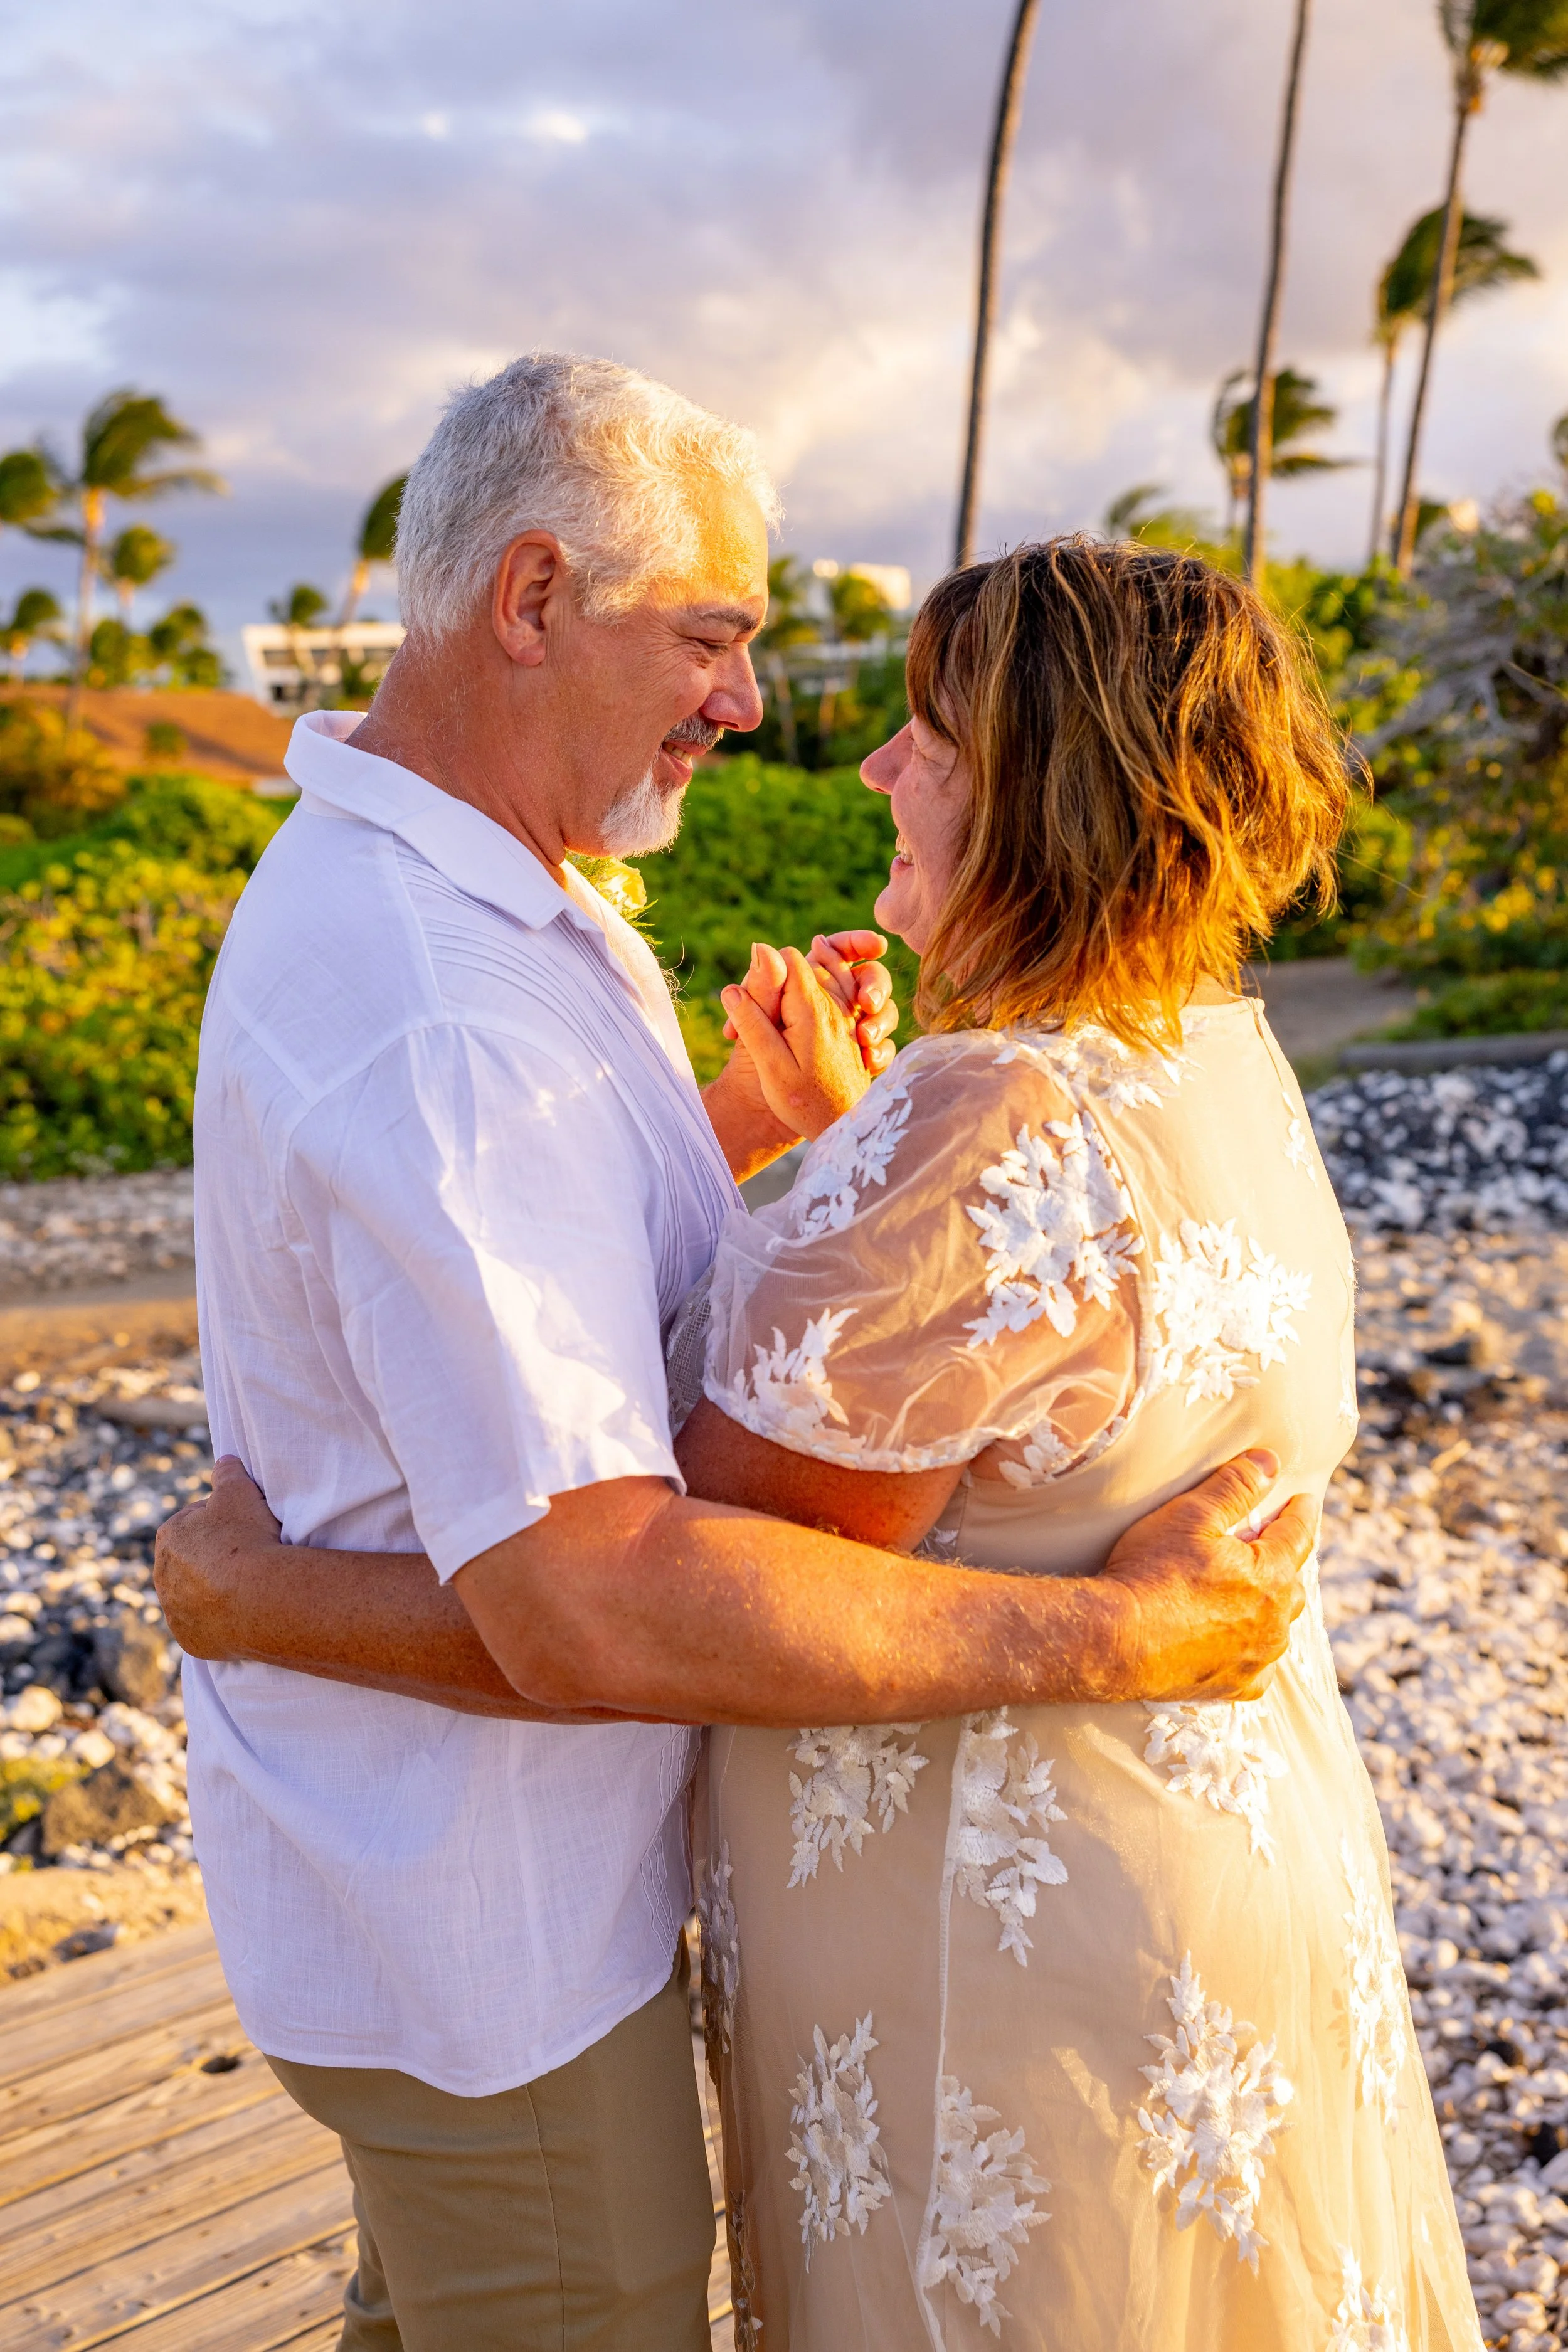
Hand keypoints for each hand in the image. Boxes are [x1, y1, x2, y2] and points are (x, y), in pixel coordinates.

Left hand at [153, 1456, 280, 1660]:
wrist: (258, 1597)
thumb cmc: (246, 1539)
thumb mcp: (239, 1491)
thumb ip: (227, 1472)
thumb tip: (225, 1461)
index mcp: (168, 1536)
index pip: (194, 1522)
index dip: (223, 1522)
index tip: (246, 1526)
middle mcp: (162, 1575)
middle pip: (193, 1561)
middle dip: (215, 1557)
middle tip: (250, 1556)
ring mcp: (174, 1611)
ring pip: (197, 1595)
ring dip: (217, 1590)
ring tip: (250, 1586)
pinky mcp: (190, 1640)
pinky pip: (206, 1626)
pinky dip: (222, 1620)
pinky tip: (244, 1612)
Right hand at [721, 945, 874, 1140]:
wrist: (845, 1129)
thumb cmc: (805, 1103)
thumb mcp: (770, 1066)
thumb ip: (753, 1021)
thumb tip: (732, 986)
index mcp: (813, 1009)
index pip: (788, 958)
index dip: (764, 971)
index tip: (752, 1002)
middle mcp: (836, 1005)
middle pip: (806, 963)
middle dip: (779, 977)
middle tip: (756, 1010)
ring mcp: (847, 1014)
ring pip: (825, 974)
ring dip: (800, 983)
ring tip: (778, 1013)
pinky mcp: (850, 1026)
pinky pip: (839, 991)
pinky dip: (820, 994)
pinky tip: (804, 1015)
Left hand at [723, 930, 897, 1078]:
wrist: (762, 1119)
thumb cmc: (753, 1074)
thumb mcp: (758, 1031)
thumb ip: (763, 990)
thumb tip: (761, 946)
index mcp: (800, 990)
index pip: (833, 948)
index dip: (854, 941)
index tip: (878, 945)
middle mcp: (826, 1004)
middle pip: (867, 976)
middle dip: (876, 985)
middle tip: (868, 1004)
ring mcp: (844, 1028)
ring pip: (880, 1009)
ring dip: (881, 1020)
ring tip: (867, 1040)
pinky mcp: (853, 1053)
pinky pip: (881, 1045)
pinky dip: (881, 1053)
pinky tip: (871, 1064)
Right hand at [1098, 1449, 1314, 1702]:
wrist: (1115, 1640)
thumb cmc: (1152, 1572)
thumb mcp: (1191, 1515)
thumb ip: (1234, 1486)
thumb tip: (1269, 1463)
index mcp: (1272, 1576)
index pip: (1298, 1535)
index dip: (1300, 1513)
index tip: (1303, 1501)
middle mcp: (1275, 1622)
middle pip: (1291, 1583)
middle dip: (1285, 1561)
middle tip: (1272, 1546)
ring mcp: (1255, 1658)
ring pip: (1277, 1628)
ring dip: (1269, 1609)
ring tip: (1255, 1595)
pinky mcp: (1231, 1686)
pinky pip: (1256, 1669)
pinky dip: (1251, 1654)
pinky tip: (1238, 1646)